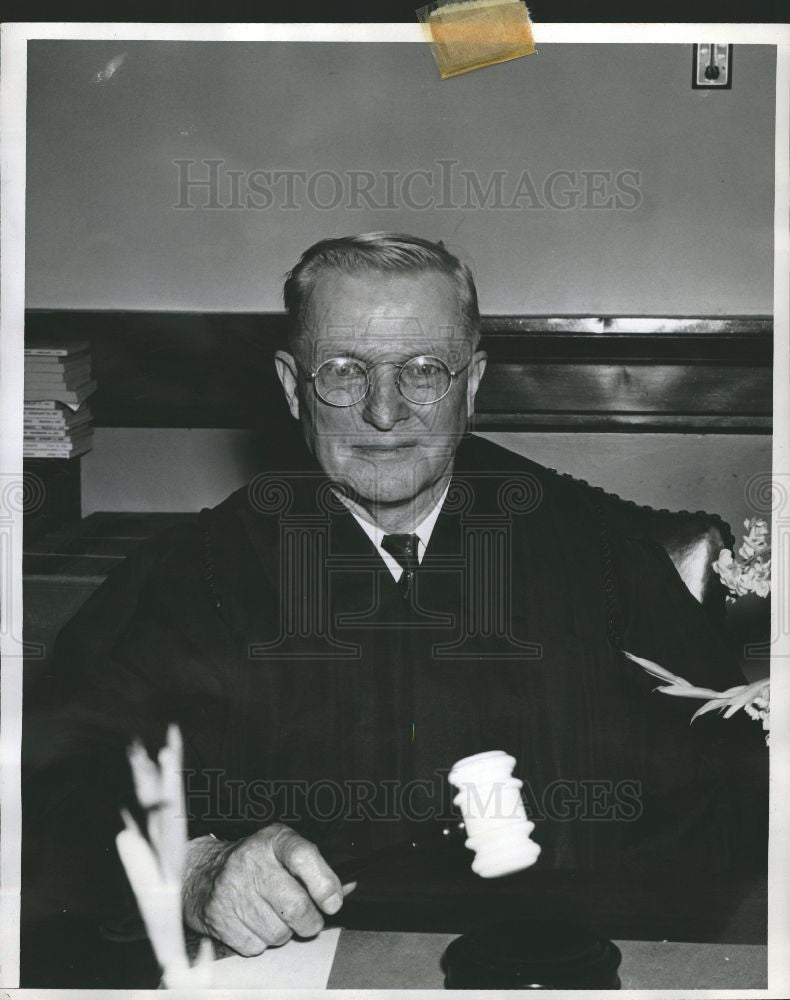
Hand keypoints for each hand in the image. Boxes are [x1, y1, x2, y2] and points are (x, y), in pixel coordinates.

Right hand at [182, 823, 354, 955]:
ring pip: (278, 933)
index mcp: (274, 840)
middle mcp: (251, 862)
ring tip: (273, 913)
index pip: (303, 856)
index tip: (334, 902)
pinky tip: (254, 922)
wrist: (205, 874)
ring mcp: (233, 891)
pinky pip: (257, 947)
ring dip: (284, 932)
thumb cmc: (257, 862)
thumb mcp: (286, 851)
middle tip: (308, 918)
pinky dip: (262, 941)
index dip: (324, 883)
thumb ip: (318, 869)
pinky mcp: (220, 918)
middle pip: (295, 907)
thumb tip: (348, 889)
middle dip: (310, 921)